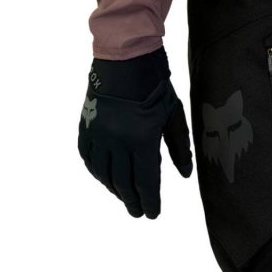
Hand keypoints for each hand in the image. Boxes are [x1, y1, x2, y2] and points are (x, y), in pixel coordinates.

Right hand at [78, 46, 192, 218]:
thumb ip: (179, 148)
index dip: (150, 202)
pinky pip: (88, 157)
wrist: (125, 57)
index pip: (146, 182)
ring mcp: (98, 134)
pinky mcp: (86, 125)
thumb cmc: (155, 86)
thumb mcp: (173, 116)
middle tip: (138, 213)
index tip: (153, 214)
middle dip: (132, 201)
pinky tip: (104, 178)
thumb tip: (185, 174)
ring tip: (123, 198)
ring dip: (114, 189)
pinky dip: (96, 172)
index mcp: (141, 141)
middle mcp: (116, 142)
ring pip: (103, 173)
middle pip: (123, 182)